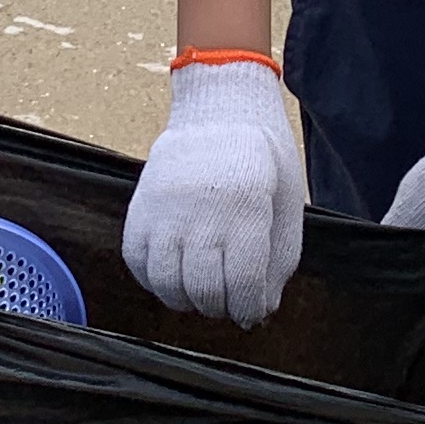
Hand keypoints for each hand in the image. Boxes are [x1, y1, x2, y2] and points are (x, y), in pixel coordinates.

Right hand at [122, 55, 305, 324]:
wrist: (220, 111)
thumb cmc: (262, 164)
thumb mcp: (286, 206)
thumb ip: (277, 262)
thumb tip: (260, 312)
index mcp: (246, 203)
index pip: (242, 281)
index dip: (248, 309)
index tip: (252, 311)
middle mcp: (200, 206)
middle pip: (203, 288)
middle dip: (221, 308)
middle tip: (229, 303)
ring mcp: (163, 207)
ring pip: (166, 283)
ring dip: (187, 301)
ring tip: (202, 293)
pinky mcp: (138, 208)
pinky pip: (138, 264)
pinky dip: (156, 282)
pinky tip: (177, 276)